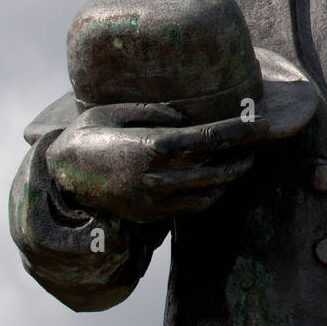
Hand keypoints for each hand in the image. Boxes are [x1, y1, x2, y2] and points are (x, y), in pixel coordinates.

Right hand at [46, 102, 267, 224]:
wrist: (62, 174)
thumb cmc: (92, 133)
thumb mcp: (121, 110)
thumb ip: (158, 112)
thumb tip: (188, 117)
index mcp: (155, 146)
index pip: (212, 138)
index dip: (242, 131)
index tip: (264, 124)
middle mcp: (159, 176)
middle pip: (218, 169)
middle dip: (244, 157)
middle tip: (258, 145)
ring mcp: (156, 200)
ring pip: (210, 194)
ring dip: (230, 179)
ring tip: (241, 163)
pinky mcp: (151, 215)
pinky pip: (192, 210)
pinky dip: (211, 197)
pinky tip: (216, 183)